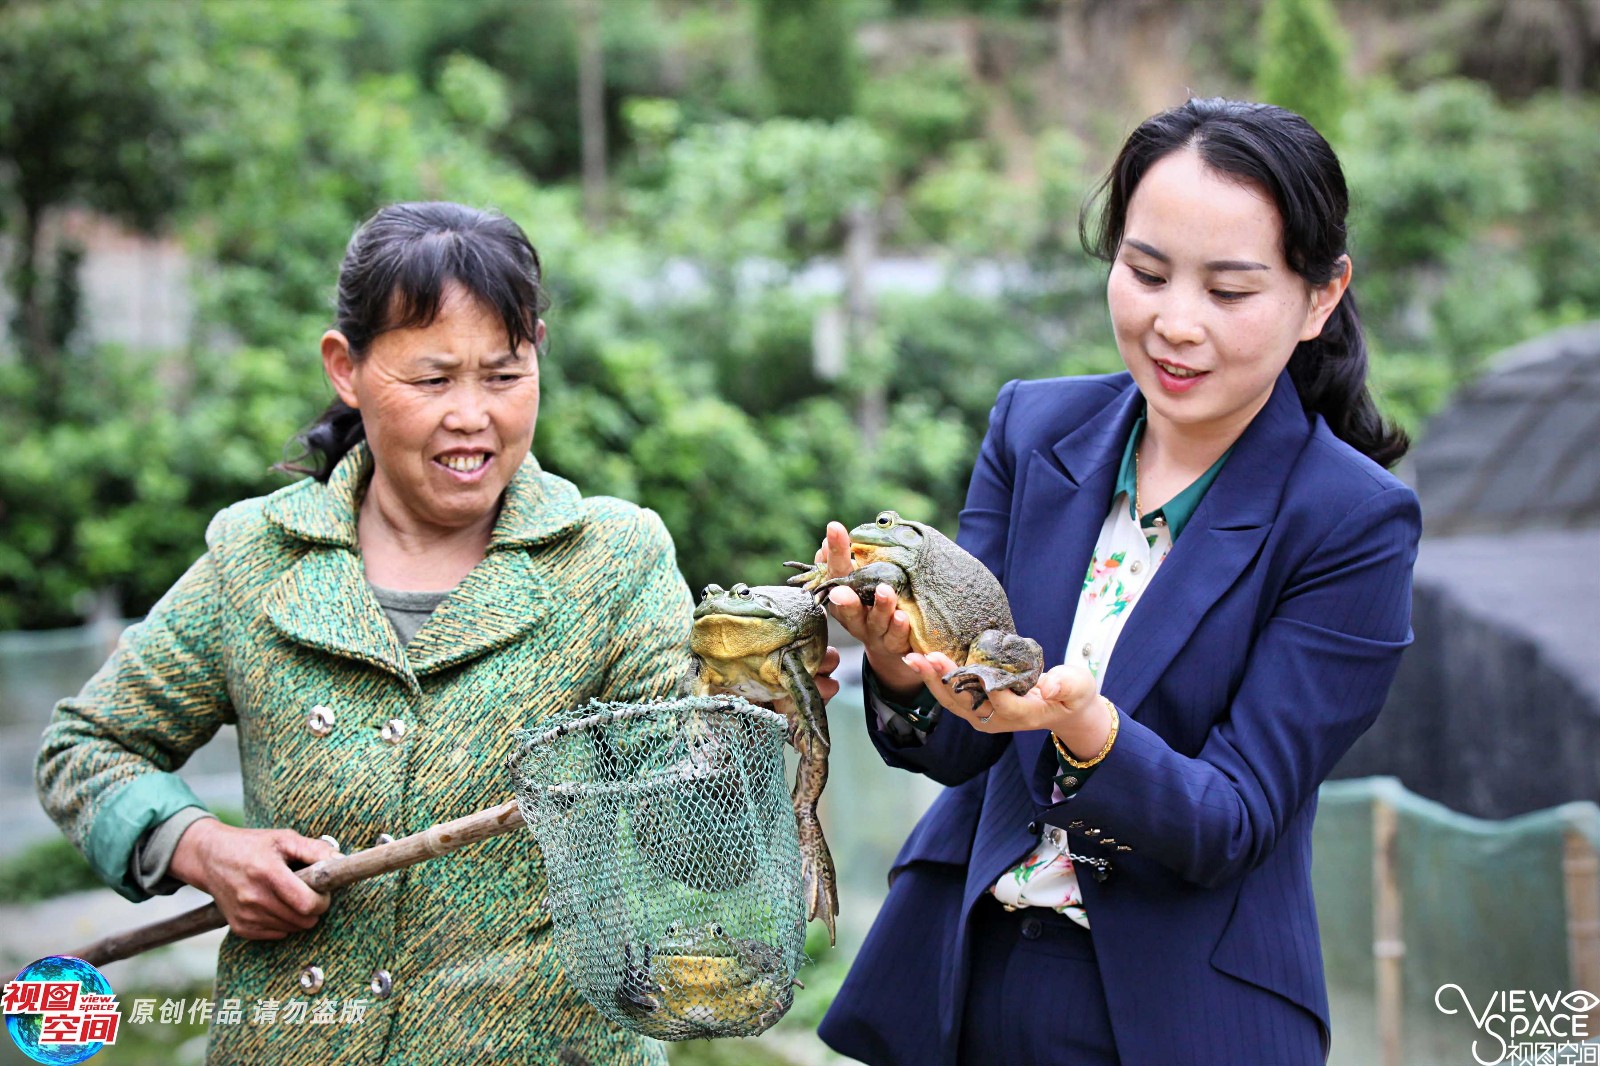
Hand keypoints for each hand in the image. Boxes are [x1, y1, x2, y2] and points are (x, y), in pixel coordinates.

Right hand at [169, 820, 336, 939]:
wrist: (210, 858)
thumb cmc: (252, 845)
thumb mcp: (284, 839)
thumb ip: (315, 850)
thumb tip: (342, 861)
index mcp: (267, 873)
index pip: (306, 903)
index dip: (322, 900)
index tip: (323, 890)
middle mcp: (253, 897)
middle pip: (303, 919)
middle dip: (314, 908)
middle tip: (309, 892)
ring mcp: (245, 915)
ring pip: (292, 928)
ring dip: (299, 916)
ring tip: (290, 895)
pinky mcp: (240, 927)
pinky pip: (277, 934)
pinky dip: (284, 923)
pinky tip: (277, 904)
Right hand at [812, 522, 921, 698]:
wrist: (888, 647)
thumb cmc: (869, 606)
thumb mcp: (856, 585)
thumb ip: (843, 564)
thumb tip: (825, 541)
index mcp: (842, 598)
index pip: (836, 571)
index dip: (835, 551)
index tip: (834, 527)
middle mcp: (855, 617)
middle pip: (849, 607)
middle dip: (845, 597)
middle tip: (841, 589)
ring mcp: (875, 632)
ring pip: (877, 621)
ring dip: (880, 606)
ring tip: (885, 591)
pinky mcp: (895, 644)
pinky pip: (897, 638)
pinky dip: (899, 628)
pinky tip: (902, 617)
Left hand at [902, 655, 1111, 749]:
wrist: (1064, 709)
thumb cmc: (1073, 695)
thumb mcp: (1079, 688)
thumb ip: (1067, 685)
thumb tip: (1049, 687)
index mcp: (1024, 715)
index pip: (1001, 702)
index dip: (985, 686)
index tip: (970, 668)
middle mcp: (997, 719)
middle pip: (964, 702)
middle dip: (943, 679)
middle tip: (925, 657)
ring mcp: (983, 715)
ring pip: (951, 700)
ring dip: (931, 678)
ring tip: (913, 657)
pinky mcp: (975, 706)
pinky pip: (950, 693)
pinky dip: (935, 677)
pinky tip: (920, 658)